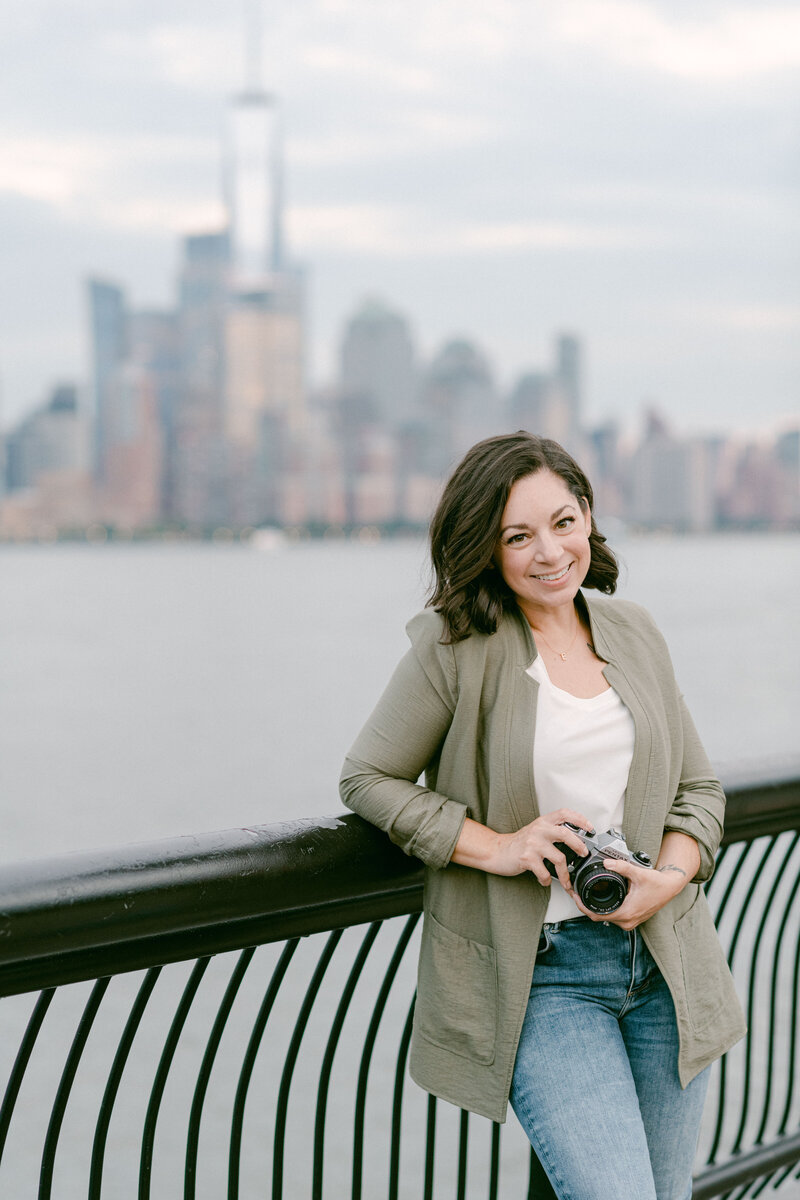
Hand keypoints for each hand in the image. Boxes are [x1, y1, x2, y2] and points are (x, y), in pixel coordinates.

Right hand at [487, 809, 593, 890]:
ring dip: (565, 874)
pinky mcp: (527, 858)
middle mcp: (538, 830)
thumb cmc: (519, 843)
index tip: (590, 828)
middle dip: (579, 846)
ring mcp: (532, 844)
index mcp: (543, 822)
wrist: (497, 851)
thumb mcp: (536, 831)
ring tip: (566, 880)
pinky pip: (545, 873)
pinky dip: (547, 880)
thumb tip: (576, 841)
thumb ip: (552, 831)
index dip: (580, 819)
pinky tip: (545, 880)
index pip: (564, 813)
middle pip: (566, 834)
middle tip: (583, 854)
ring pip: (559, 858)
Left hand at [573, 857, 687, 929]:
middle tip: (576, 893)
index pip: (597, 915)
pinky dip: (604, 908)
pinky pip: (613, 916)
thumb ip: (621, 867)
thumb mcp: (638, 873)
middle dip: (586, 906)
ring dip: (595, 907)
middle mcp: (627, 921)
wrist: (670, 888)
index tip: (575, 896)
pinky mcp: (632, 919)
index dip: (583, 906)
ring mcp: (630, 922)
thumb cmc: (657, 883)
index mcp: (626, 913)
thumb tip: (606, 862)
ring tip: (584, 894)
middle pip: (599, 917)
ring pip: (606, 917)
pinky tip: (599, 898)